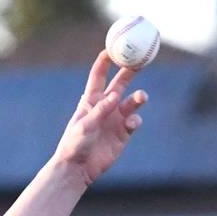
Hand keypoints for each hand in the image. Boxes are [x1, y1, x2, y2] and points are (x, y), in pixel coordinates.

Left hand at [53, 51, 146, 186]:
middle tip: (142, 59)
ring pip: (132, 101)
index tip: (114, 46)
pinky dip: (135, 121)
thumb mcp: (84, 126)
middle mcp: (105, 106)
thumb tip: (115, 96)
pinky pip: (135, 121)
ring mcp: (116, 119)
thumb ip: (100, 110)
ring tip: (141, 98)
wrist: (77, 170)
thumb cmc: (74, 145)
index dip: (107, 59)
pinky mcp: (123, 133)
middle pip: (121, 82)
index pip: (99, 74)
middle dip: (131, 69)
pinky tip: (129, 126)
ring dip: (139, 97)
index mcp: (91, 100)